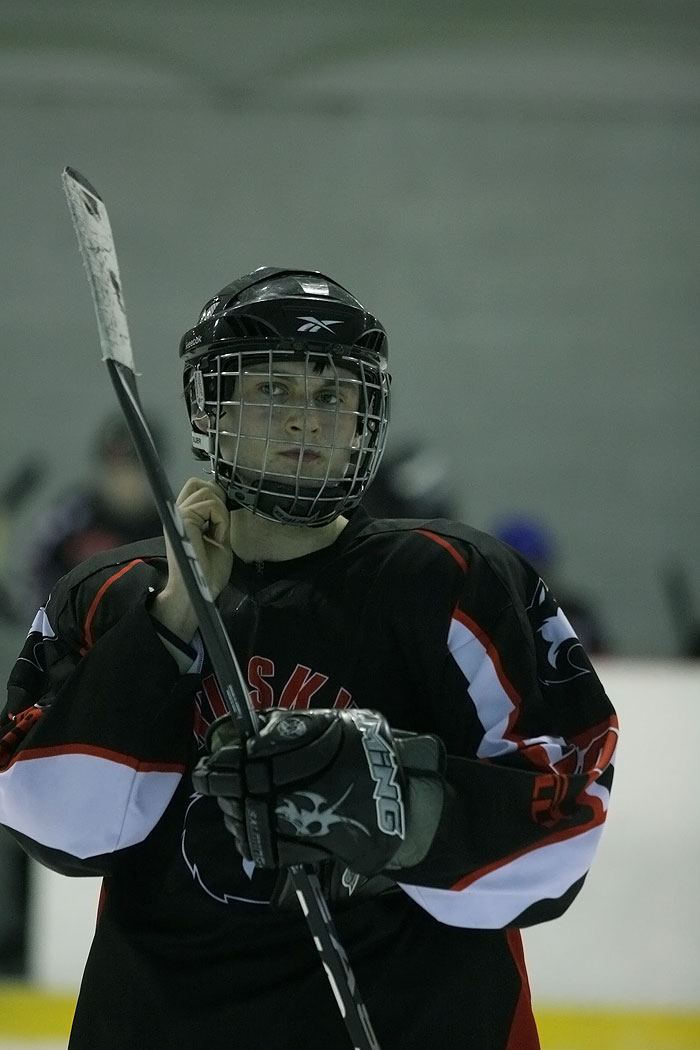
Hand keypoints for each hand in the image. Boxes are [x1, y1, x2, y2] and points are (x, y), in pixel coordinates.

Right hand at [151, 478, 232, 641]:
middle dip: (216, 496)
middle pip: (197, 482)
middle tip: (221, 522)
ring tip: (219, 535)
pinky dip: (221, 520)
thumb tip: (224, 500)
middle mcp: (177, 513)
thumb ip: (218, 520)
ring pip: (207, 491)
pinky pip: (211, 505)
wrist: (198, 591)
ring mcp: (178, 515)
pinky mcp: (183, 520)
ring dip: (221, 512)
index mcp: (183, 518)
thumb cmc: (207, 572)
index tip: (222, 518)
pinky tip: (217, 538)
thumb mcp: (218, 539)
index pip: (195, 487)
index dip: (213, 494)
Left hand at [192, 708, 444, 875]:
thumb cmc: (367, 756)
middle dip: (218, 782)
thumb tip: (250, 725)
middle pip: (238, 789)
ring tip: (228, 798)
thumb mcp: (336, 725)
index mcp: (302, 758)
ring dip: (230, 808)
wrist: (399, 804)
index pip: (246, 756)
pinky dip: (244, 833)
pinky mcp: (296, 853)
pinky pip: (257, 846)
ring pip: (243, 818)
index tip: (213, 755)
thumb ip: (293, 725)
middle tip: (208, 775)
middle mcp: (294, 793)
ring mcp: (294, 827)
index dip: (224, 756)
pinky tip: (243, 822)